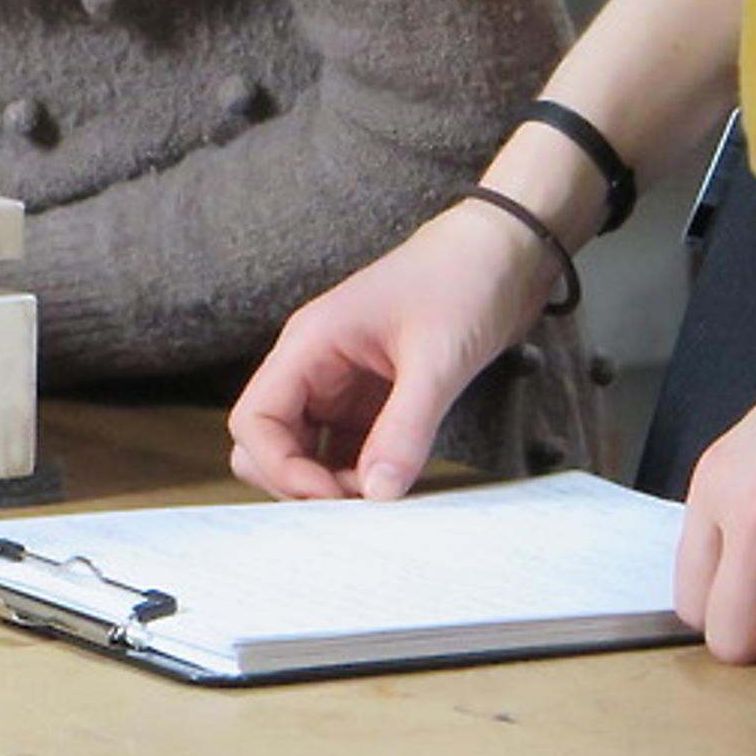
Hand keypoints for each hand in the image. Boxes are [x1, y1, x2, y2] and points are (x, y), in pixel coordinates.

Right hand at [226, 199, 553, 501]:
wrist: (501, 253)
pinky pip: (344, 447)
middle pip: (267, 441)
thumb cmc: (461, 282)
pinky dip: (358, 472)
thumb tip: (378, 496)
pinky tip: (394, 481)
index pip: (254, 420)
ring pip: (303, 449)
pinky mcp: (369, 397)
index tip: (335, 497)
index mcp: (309, 345)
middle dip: (299, 481)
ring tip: (384, 493)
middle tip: (360, 502)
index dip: (282, 468)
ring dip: (330, 481)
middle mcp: (313, 365)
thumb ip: (404, 428)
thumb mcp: (436, 359)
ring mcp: (339, 383)